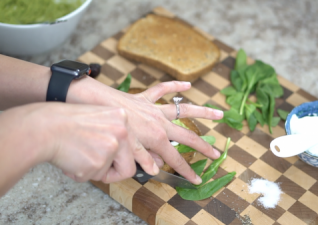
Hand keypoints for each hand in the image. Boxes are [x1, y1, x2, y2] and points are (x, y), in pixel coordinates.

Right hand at [0, 102, 135, 184]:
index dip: (146, 160)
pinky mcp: (100, 160)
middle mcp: (122, 130)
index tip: (154, 168)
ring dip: (95, 171)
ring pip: (110, 172)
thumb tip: (121, 157)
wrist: (44, 126)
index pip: (139, 144)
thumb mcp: (97, 119)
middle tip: (98, 169)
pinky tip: (72, 159)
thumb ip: (112, 135)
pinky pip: (95, 176)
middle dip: (114, 172)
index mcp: (121, 118)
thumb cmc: (64, 123)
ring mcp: (113, 145)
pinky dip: (81, 173)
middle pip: (129, 164)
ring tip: (79, 157)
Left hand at [67, 79, 223, 183]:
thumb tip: (156, 168)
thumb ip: (144, 159)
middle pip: (188, 136)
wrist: (98, 104)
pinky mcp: (146, 99)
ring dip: (202, 112)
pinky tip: (188, 85)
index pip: (175, 159)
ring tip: (219, 113)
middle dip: (203, 146)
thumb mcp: (127, 149)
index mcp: (157, 137)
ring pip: (184, 110)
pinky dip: (175, 86)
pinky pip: (163, 90)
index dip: (186, 172)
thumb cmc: (111, 128)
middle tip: (215, 153)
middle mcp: (161, 123)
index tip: (197, 179)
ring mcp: (155, 109)